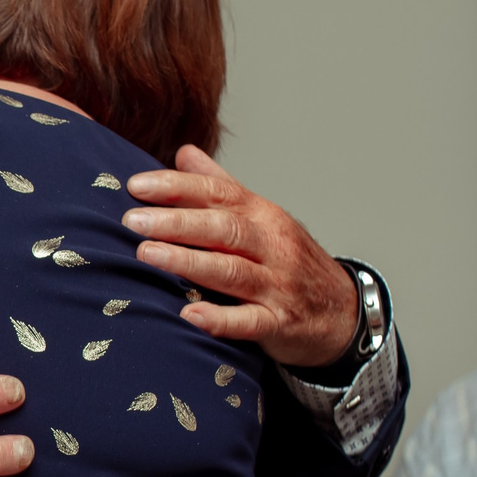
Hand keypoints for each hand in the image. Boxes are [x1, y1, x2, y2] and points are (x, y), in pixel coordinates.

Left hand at [122, 146, 359, 366]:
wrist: (344, 311)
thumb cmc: (289, 261)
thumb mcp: (261, 218)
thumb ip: (221, 187)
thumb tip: (184, 152)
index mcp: (262, 215)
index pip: (218, 193)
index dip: (177, 187)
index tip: (136, 185)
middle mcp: (271, 245)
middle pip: (223, 228)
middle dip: (176, 222)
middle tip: (132, 220)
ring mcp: (277, 285)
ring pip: (232, 270)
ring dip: (188, 262)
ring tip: (147, 255)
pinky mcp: (280, 324)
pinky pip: (250, 321)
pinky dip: (220, 320)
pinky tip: (189, 316)